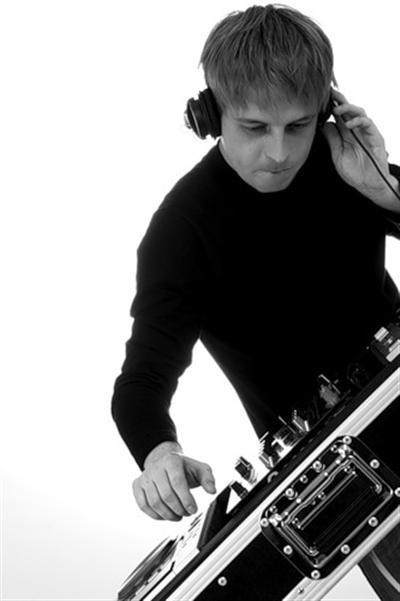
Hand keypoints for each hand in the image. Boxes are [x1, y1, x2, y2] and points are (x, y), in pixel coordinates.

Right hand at [132, 441, 216, 520]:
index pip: (178, 483)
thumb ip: (208, 478)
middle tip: (186, 513)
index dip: (186, 500)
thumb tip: (212, 490)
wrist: (164, 460)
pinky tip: (165, 515)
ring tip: (178, 516)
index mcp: (171, 461)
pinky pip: (143, 505)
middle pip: (166, 495)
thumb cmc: (182, 467)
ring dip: (168, 514)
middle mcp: (156, 468)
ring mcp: (145, 477)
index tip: (193, 509)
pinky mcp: (137, 486)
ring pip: (154, 502)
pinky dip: (155, 515)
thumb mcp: (199, 468)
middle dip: (179, 509)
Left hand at [321, 89, 394, 205]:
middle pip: (348, 109)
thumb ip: (332, 139)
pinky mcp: (375, 136)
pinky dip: (358, 121)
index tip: (321, 97)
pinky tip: (349, 124)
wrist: (368, 184)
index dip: (331, 105)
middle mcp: (356, 130)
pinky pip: (368, 123)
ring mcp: (366, 132)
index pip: (338, 115)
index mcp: (346, 133)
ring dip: (348, 108)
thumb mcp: (337, 154)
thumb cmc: (354, 171)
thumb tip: (324, 124)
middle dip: (339, 99)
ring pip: (359, 112)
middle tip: (329, 92)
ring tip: (337, 108)